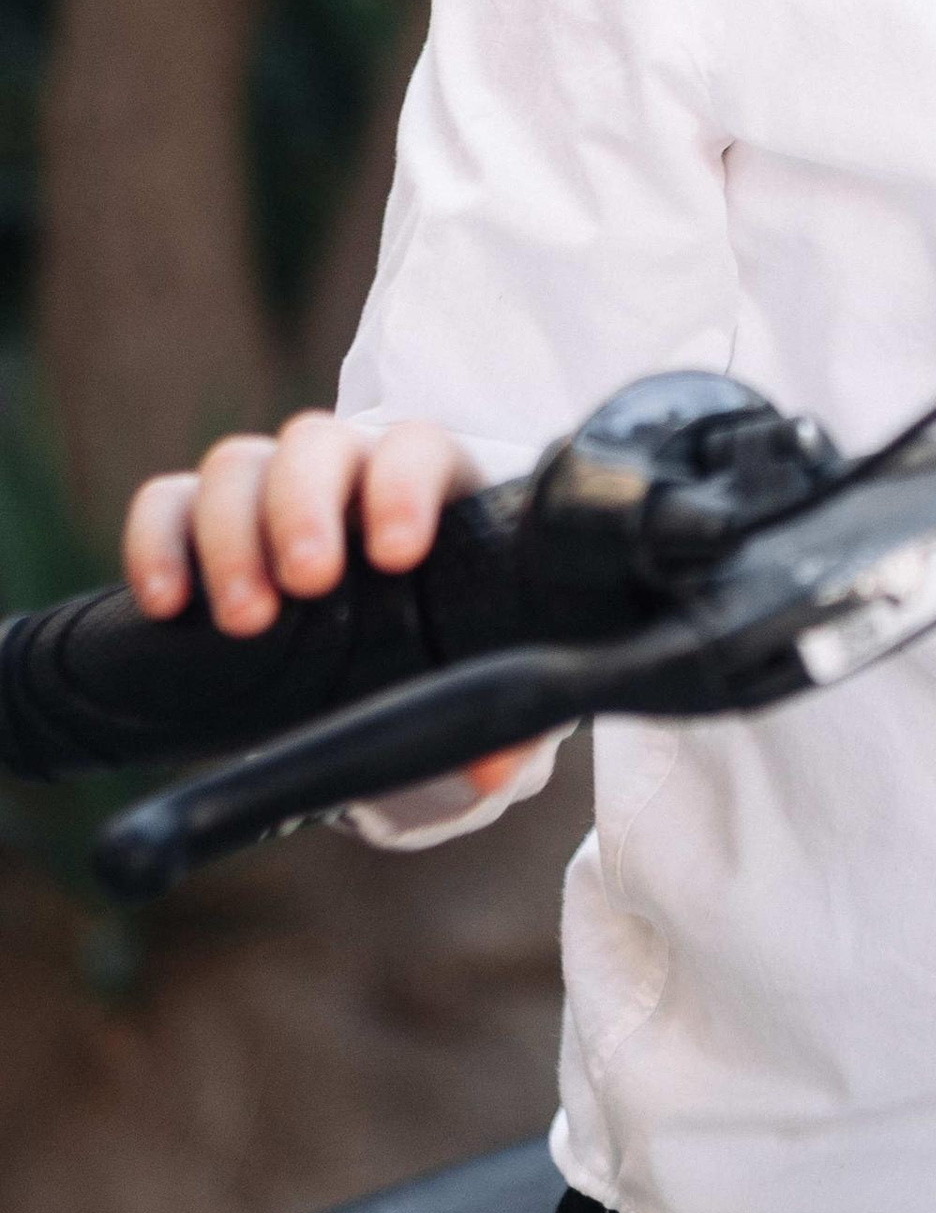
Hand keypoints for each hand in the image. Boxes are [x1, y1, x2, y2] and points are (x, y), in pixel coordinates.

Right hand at [121, 416, 527, 803]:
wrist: (381, 644)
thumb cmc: (445, 637)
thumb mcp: (477, 671)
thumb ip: (501, 715)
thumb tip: (491, 770)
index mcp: (428, 481)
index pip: (416, 448)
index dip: (404, 486)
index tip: (396, 554)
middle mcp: (346, 467)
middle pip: (316, 442)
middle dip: (305, 506)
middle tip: (308, 583)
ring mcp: (268, 486)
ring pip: (238, 465)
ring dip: (232, 535)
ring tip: (244, 620)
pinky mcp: (200, 517)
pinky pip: (166, 501)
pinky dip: (157, 542)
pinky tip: (164, 606)